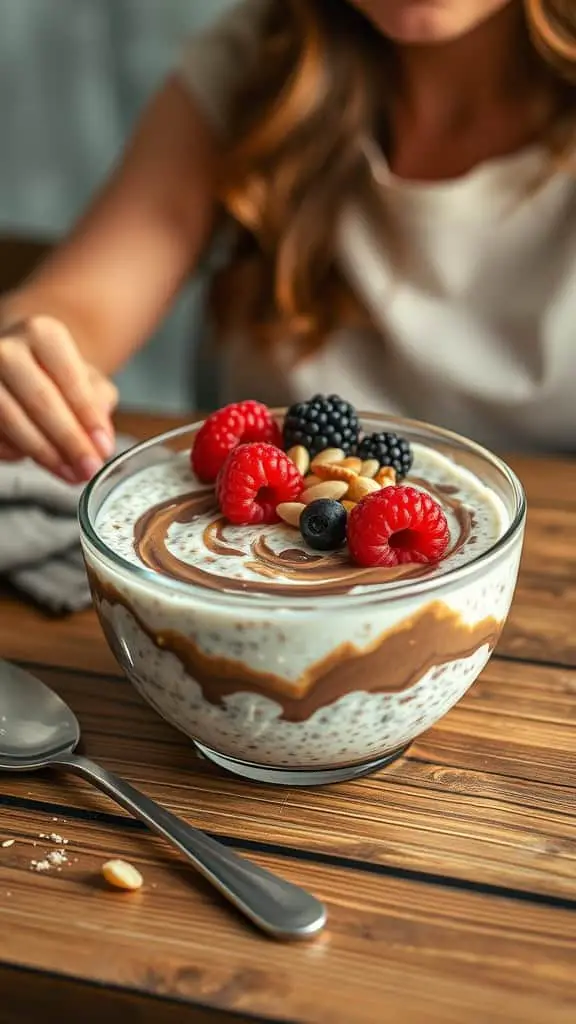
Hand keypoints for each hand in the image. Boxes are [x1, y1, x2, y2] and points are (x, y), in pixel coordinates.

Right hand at [0, 315, 117, 481]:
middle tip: (90, 468)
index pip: (70, 378)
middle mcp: (7, 349)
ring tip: (71, 473)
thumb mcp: (88, 380)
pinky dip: (19, 454)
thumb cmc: (57, 375)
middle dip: (69, 442)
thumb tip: (100, 440)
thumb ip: (98, 404)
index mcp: (42, 333)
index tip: (103, 447)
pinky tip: (42, 462)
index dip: (88, 418)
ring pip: (12, 420)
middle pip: (41, 401)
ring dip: (45, 454)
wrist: (21, 365)